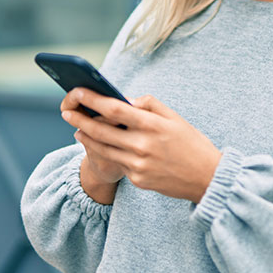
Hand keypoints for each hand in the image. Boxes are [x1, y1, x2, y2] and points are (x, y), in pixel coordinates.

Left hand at [61, 88, 222, 202]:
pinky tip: (96, 145)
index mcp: (152, 125)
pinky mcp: (137, 180)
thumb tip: (124, 100)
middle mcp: (142, 145)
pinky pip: (116, 162)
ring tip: (77, 128)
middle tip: (66, 111)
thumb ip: (149, 105)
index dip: (92, 100)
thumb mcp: (175, 117)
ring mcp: (138, 165)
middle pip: (101, 130)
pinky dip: (104, 151)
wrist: (206, 177)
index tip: (78, 92)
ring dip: (86, 137)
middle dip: (80, 119)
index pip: (114, 109)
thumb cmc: (191, 143)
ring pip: (103, 149)